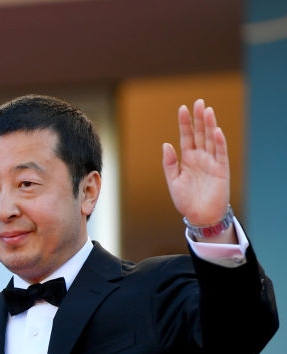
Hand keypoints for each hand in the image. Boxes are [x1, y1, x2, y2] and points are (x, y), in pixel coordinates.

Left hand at [162, 98, 230, 226]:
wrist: (199, 216)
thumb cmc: (186, 200)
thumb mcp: (173, 181)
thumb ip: (169, 163)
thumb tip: (166, 144)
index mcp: (187, 159)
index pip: (186, 136)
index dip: (185, 123)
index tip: (182, 108)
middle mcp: (200, 157)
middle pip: (200, 134)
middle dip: (198, 118)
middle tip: (198, 102)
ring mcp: (211, 162)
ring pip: (211, 140)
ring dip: (209, 125)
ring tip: (207, 110)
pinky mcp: (221, 170)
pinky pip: (220, 154)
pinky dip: (219, 142)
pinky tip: (216, 130)